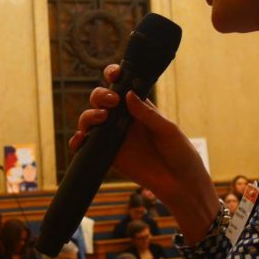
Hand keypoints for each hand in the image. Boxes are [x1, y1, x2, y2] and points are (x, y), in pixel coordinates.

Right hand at [73, 65, 217, 242]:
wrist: (180, 183)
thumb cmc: (180, 153)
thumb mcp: (167, 130)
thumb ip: (147, 113)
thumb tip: (127, 94)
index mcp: (139, 107)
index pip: (121, 85)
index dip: (113, 75)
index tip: (114, 75)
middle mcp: (123, 119)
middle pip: (100, 99)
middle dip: (100, 95)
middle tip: (112, 102)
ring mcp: (114, 136)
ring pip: (90, 118)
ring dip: (89, 115)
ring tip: (101, 118)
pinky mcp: (108, 155)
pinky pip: (87, 145)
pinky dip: (78, 141)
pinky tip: (79, 140)